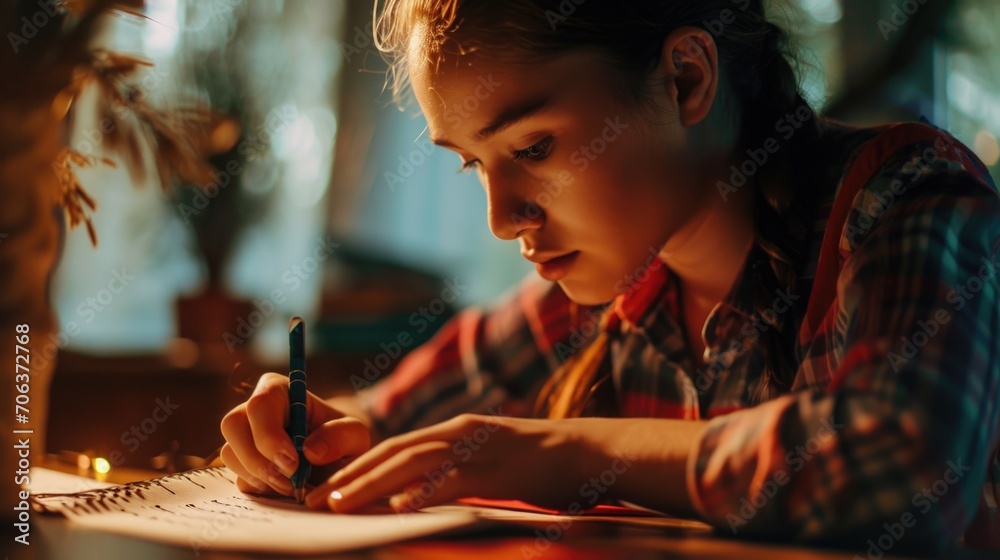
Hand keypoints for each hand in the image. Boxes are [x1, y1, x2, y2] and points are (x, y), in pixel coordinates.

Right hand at [220, 372, 370, 496]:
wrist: (337, 459)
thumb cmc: (344, 439)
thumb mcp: (356, 434)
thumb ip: (340, 436)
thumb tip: (310, 450)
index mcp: (280, 390)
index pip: (260, 404)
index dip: (269, 436)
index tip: (294, 463)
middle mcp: (254, 409)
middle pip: (233, 425)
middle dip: (258, 460)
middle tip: (290, 481)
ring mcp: (243, 436)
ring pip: (229, 453)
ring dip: (259, 477)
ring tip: (292, 486)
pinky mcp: (241, 462)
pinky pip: (236, 476)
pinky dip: (259, 488)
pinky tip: (283, 489)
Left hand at [304, 412, 597, 512]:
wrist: (586, 450)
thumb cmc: (540, 462)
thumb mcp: (490, 459)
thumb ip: (455, 470)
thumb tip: (417, 493)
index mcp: (456, 430)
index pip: (397, 446)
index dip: (360, 465)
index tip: (330, 487)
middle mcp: (459, 433)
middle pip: (395, 452)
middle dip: (353, 476)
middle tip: (317, 500)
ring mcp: (476, 449)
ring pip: (412, 464)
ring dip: (372, 484)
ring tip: (340, 503)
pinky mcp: (495, 469)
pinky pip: (452, 481)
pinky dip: (424, 491)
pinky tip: (399, 506)